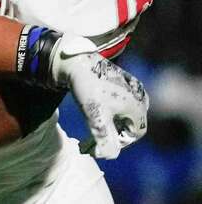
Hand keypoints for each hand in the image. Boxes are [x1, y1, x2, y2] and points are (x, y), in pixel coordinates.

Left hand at [52, 36, 147, 158]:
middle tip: (92, 139)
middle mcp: (141, 96)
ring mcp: (133, 88)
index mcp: (139, 106)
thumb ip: (104, 140)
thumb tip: (107, 157)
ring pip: (123, 113)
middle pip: (129, 124)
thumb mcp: (95, 117)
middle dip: (111, 134)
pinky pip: (120, 102)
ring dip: (109, 124)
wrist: (77, 61)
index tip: (99, 143)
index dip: (117, 142)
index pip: (133, 134)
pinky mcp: (123, 81)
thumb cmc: (87, 89)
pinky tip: (93, 110)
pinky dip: (108, 111)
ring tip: (91, 126)